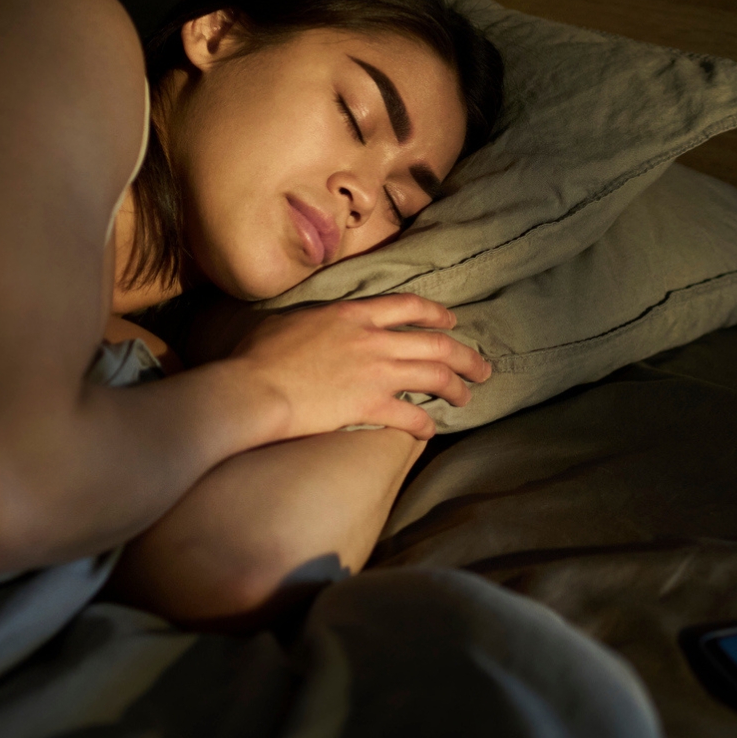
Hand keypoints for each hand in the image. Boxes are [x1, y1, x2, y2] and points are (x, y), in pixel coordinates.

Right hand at [229, 294, 490, 440]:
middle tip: (482, 368)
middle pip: (435, 343)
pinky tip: (430, 431)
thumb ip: (315, 319)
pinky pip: (411, 416)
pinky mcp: (369, 406)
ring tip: (467, 398)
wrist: (254, 388)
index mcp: (353, 314)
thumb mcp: (289, 320)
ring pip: (434, 377)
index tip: (452, 321)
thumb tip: (314, 324)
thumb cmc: (259, 355)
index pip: (408, 306)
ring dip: (456, 389)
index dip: (436, 313)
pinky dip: (425, 425)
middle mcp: (373, 340)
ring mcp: (375, 373)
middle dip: (465, 356)